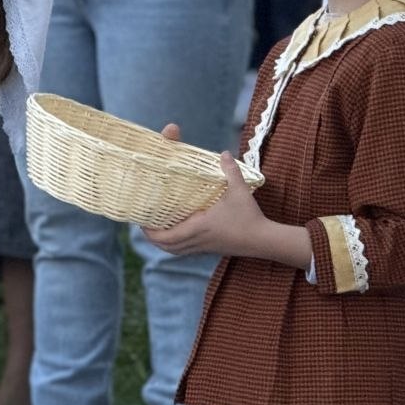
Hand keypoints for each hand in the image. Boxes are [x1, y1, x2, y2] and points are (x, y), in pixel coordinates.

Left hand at [143, 140, 263, 256]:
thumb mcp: (239, 191)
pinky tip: (182, 232)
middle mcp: (197, 240)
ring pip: (176, 250)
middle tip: (146, 224)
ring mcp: (204, 247)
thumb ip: (230, 171)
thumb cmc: (248, 217)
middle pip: (166, 246)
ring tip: (160, 229)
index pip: (166, 236)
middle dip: (153, 237)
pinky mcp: (212, 249)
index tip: (141, 222)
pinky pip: (187, 250)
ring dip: (165, 242)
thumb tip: (224, 153)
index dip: (150, 231)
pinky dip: (178, 244)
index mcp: (198, 227)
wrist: (263, 240)